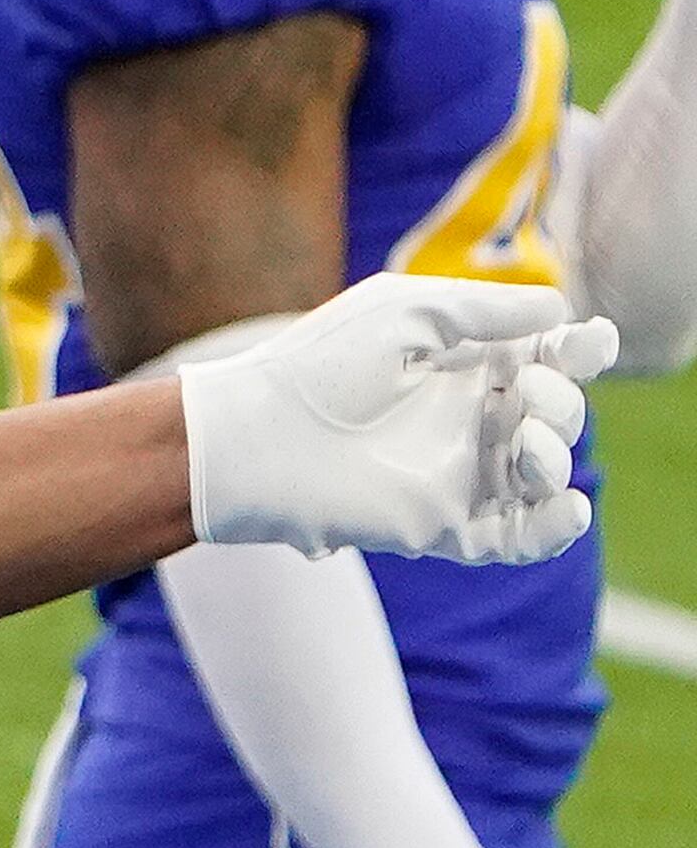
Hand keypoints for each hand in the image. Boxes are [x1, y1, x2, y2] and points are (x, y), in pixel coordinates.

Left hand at [181, 273, 611, 562]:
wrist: (256, 439)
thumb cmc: (319, 366)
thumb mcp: (407, 313)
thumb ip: (486, 309)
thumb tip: (563, 310)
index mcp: (463, 365)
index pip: (548, 358)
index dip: (581, 351)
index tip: (590, 342)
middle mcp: (468, 419)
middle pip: (555, 414)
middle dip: (562, 402)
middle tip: (525, 390)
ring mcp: (459, 474)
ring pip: (545, 474)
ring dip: (557, 456)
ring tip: (524, 439)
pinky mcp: (445, 525)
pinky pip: (520, 537)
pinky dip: (556, 528)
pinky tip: (569, 507)